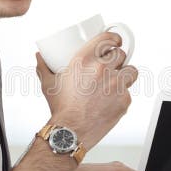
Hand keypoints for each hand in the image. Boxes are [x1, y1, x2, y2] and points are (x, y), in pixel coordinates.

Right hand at [35, 32, 137, 149]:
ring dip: (125, 74)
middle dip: (117, 59)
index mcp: (85, 60)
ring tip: (117, 81)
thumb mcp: (49, 84)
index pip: (107, 39)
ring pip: (131, 71)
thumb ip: (44, 67)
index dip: (114, 38)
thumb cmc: (61, 108)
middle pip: (121, 54)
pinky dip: (122, 95)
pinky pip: (128, 92)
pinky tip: (111, 101)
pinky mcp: (124, 100)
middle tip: (111, 66)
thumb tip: (40, 57)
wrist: (70, 132)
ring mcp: (115, 84)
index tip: (115, 41)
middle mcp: (102, 69)